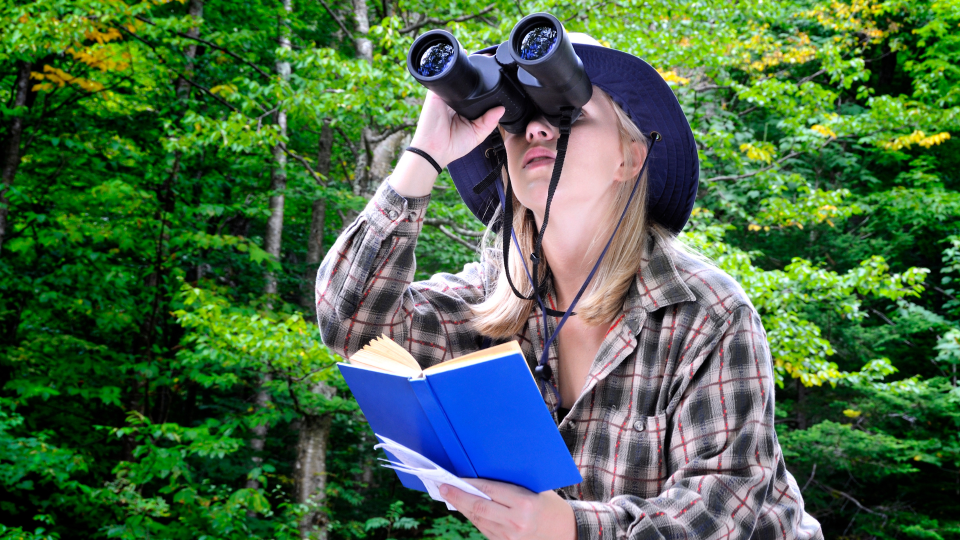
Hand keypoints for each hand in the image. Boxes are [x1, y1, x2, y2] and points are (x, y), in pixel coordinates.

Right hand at [409, 91, 504, 168]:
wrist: (434, 149)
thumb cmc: (453, 145)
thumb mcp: (477, 134)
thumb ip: (490, 122)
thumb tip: (502, 109)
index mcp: (464, 110)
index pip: (478, 98)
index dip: (487, 98)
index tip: (497, 100)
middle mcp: (455, 101)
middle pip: (470, 88)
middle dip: (480, 91)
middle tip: (490, 96)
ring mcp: (446, 95)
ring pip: (461, 82)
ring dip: (469, 86)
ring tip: (475, 98)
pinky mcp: (437, 92)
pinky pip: (448, 80)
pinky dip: (456, 83)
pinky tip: (463, 93)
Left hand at [440, 479, 576, 539]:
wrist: (568, 533)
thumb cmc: (552, 506)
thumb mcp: (537, 489)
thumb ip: (512, 485)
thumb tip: (485, 476)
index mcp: (524, 504)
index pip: (489, 491)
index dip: (469, 484)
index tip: (455, 478)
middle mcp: (515, 523)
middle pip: (478, 508)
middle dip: (458, 497)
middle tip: (443, 488)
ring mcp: (510, 537)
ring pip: (479, 521)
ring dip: (463, 508)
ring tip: (450, 497)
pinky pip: (485, 530)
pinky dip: (474, 519)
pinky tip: (467, 510)